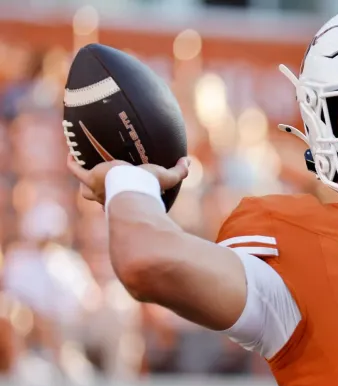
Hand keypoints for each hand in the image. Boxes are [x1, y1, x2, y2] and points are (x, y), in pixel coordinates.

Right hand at [66, 154, 189, 205]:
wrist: (132, 188)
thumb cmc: (149, 187)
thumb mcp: (167, 177)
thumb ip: (179, 171)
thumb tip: (188, 162)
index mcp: (126, 199)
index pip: (122, 200)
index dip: (122, 196)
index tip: (124, 189)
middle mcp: (109, 198)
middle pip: (100, 198)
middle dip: (100, 192)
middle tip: (101, 181)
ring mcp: (97, 189)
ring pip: (85, 189)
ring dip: (84, 181)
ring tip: (81, 169)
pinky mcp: (90, 178)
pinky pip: (76, 171)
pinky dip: (73, 164)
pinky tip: (70, 155)